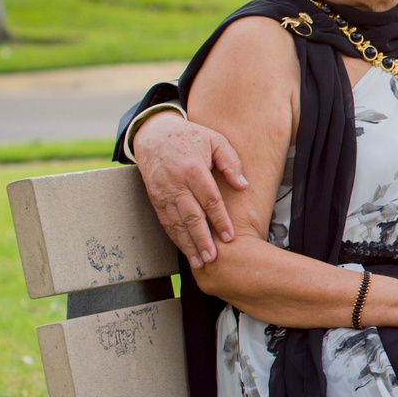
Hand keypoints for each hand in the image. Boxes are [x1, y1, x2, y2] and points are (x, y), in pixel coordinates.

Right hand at [135, 111, 247, 268]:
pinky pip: (166, 222)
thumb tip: (243, 186)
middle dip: (202, 240)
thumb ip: (231, 162)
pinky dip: (175, 237)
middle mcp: (176, 184)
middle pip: (191, 217)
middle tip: (212, 258)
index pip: (210, 200)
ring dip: (188, 244)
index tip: (230, 237)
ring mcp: (163, 193)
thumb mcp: (215, 140)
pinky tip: (184, 250)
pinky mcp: (155, 199)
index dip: (220, 220)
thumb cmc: (189, 136)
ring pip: (176, 224)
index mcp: (193, 170)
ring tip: (199, 262)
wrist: (153, 134)